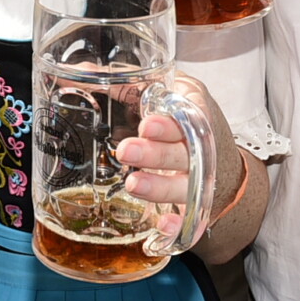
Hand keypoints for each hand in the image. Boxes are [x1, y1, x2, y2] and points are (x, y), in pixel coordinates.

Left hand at [114, 74, 241, 224]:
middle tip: (126, 150)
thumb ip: (128, 84)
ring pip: (183, 186)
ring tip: (132, 183)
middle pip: (182, 153)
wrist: (223, 163)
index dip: (167, 124)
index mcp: (195, 115)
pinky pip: (188, 220)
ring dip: (158, 187)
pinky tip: (161, 227)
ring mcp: (198, 180)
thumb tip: (76, 73)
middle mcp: (200, 149)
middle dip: (155, 153)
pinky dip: (177, 226)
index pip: (187, 118)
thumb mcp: (166, 91)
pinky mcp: (192, 206)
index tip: (146, 124)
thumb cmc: (185, 120)